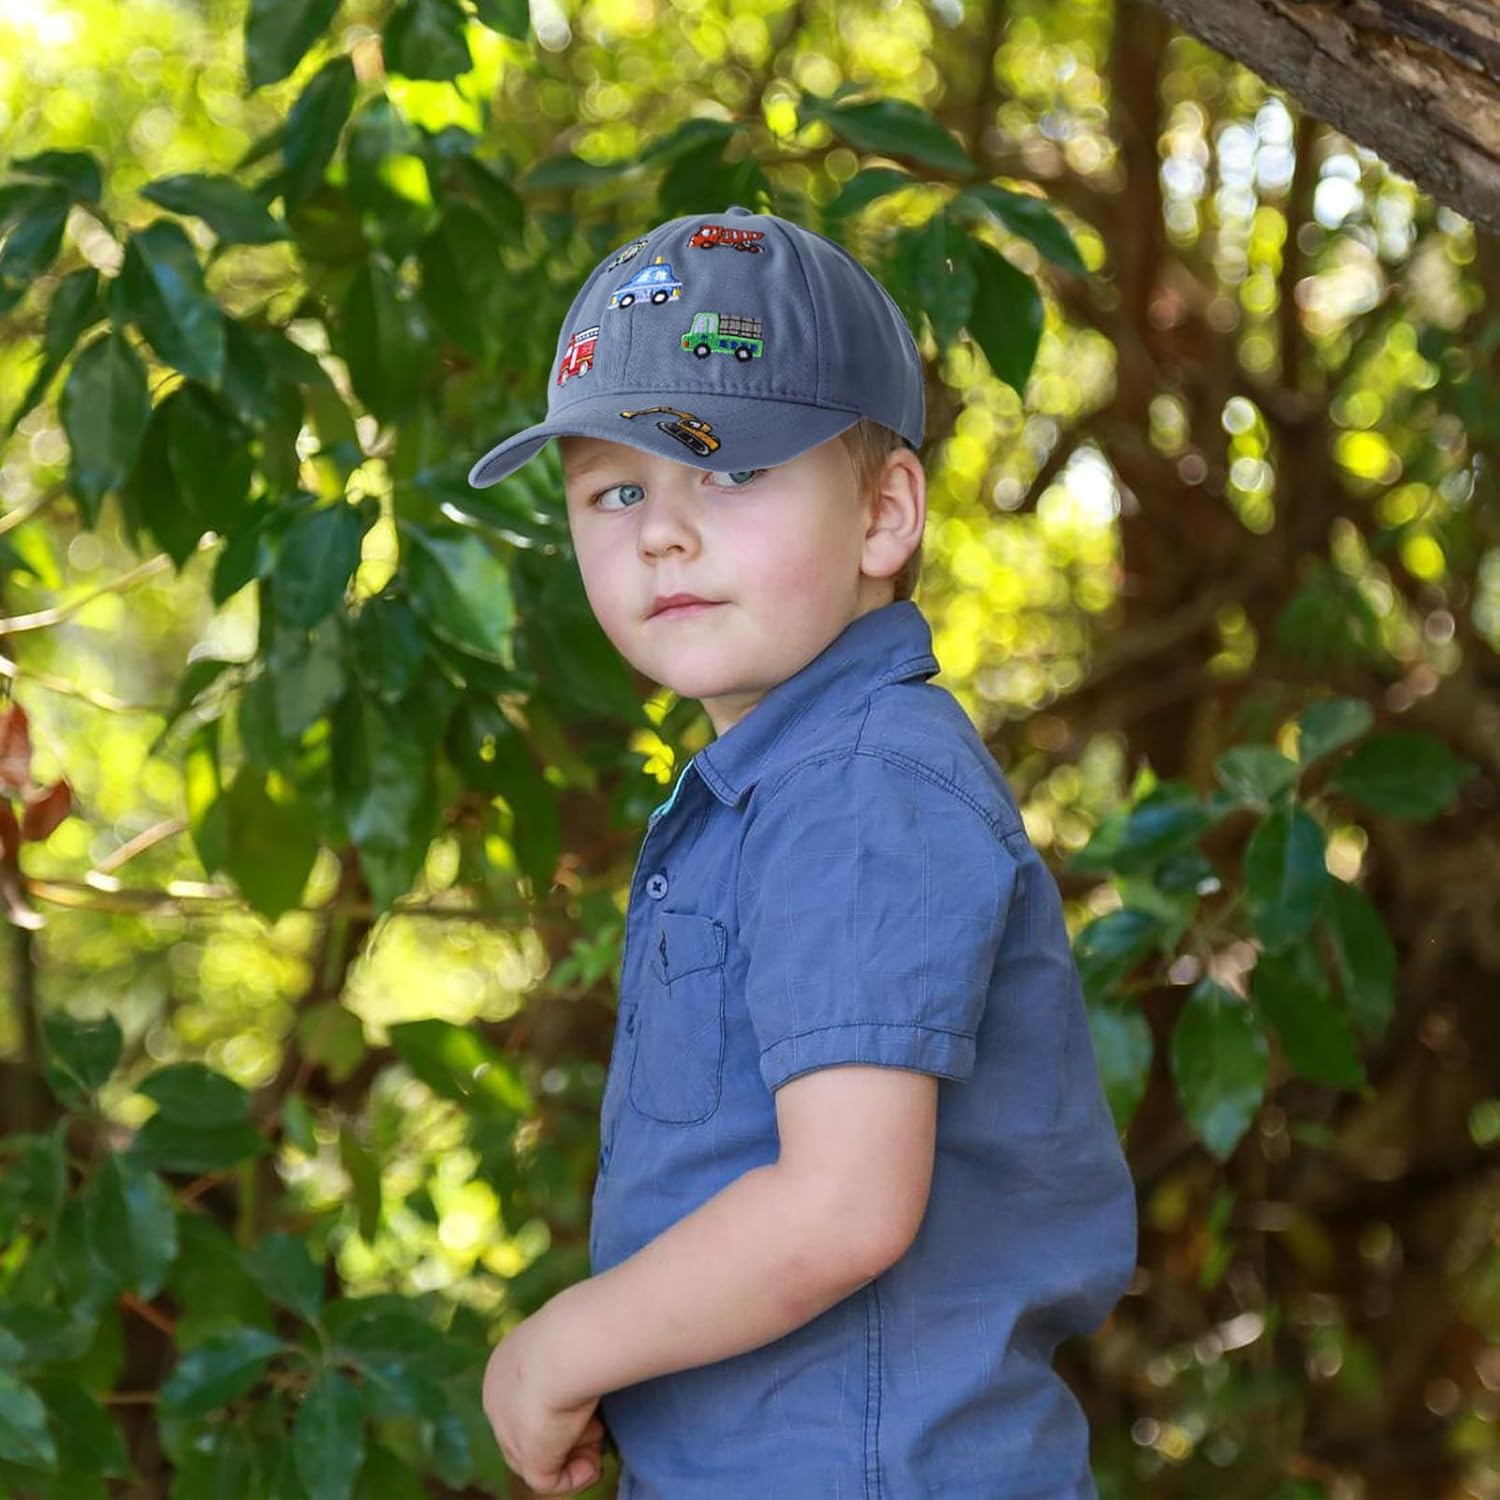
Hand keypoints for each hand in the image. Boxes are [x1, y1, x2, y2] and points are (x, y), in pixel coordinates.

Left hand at [481, 1312, 605, 1495]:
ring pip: (542, 1455)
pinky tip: (595, 1465)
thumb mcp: (570, 1333)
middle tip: (598, 1421)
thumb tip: (593, 1360)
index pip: (525, 1397)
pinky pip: (550, 1480)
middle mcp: (498, 1399)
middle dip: (568, 1430)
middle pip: (533, 1429)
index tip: (587, 1393)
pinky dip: (576, 1477)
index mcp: (505, 1365)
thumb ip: (572, 1351)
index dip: (559, 1401)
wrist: (567, 1344)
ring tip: (600, 1434)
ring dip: (576, 1451)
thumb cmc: (577, 1327)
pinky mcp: (528, 1457)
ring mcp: (508, 1431)